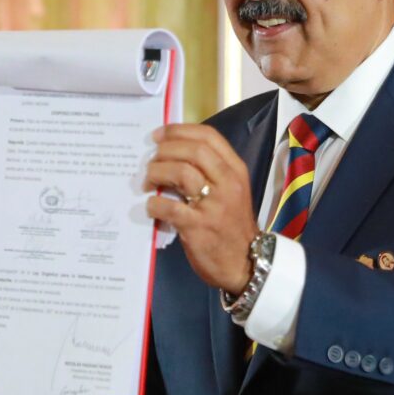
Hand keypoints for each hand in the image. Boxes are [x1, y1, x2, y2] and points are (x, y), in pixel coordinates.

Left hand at [144, 124, 258, 293]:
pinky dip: (154, 203)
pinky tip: (151, 207)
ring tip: (148, 181)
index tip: (159, 135)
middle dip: (165, 150)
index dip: (179, 130)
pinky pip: (169, 206)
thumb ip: (209, 171)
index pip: (208, 136)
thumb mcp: (231, 191)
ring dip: (156, 172)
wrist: (245, 263)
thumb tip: (171, 154)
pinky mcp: (198, 227)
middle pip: (193, 150)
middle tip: (151, 159)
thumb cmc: (232, 225)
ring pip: (180, 172)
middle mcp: (228, 183)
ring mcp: (214, 205)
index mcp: (235, 170)